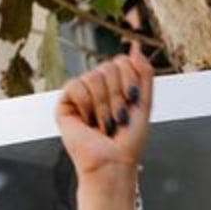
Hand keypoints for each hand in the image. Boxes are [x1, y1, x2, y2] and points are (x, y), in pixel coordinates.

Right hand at [56, 45, 153, 180]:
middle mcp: (98, 86)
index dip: (129, 82)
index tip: (131, 103)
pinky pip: (75, 85)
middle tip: (117, 120)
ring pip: (93, 77)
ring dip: (103, 106)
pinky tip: (86, 121)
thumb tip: (135, 46)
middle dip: (117, 97)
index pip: (122, 61)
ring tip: (103, 125)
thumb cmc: (128, 141)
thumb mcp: (144, 103)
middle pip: (108, 67)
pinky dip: (85, 105)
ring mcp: (81, 94)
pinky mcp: (65, 103)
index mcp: (116, 85)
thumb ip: (144, 73)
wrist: (112, 163)